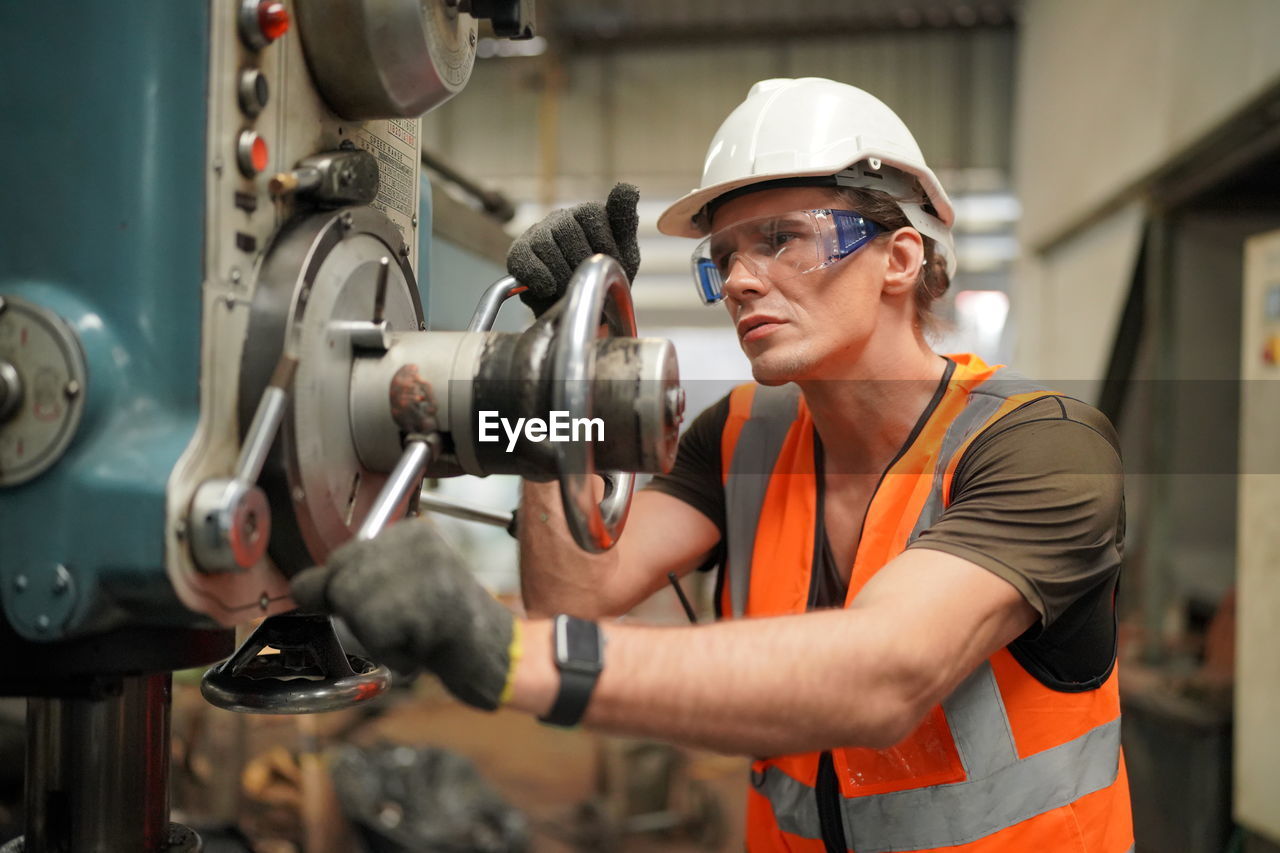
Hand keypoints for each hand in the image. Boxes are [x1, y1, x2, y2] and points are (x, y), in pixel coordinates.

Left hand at [290, 519, 516, 710]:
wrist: (498, 657)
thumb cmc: (443, 632)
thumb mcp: (400, 593)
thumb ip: (355, 582)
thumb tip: (300, 588)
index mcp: (411, 532)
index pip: (342, 558)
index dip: (348, 595)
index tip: (387, 611)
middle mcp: (416, 540)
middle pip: (340, 578)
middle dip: (357, 615)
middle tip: (402, 629)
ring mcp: (422, 566)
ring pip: (350, 601)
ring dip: (373, 636)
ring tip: (412, 638)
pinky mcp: (424, 597)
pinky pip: (370, 627)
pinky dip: (388, 651)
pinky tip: (419, 649)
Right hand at [506, 182, 640, 315]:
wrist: (584, 313)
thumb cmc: (606, 281)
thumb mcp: (625, 255)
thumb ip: (625, 222)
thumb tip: (629, 187)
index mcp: (588, 214)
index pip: (592, 214)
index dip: (604, 245)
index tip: (611, 265)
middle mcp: (561, 218)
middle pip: (567, 229)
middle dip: (581, 263)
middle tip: (590, 282)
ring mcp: (537, 233)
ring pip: (545, 243)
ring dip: (561, 273)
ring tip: (572, 289)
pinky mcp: (518, 252)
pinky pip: (523, 257)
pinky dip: (538, 275)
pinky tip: (549, 289)